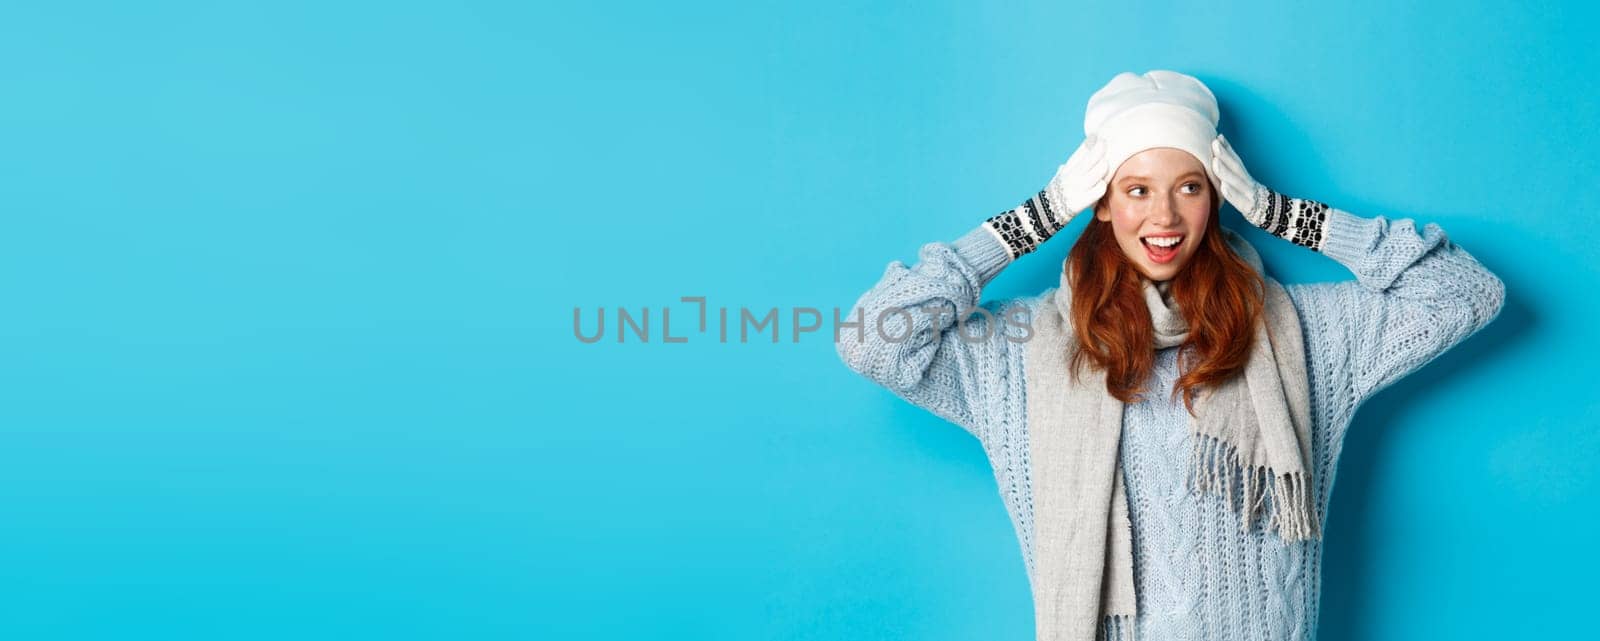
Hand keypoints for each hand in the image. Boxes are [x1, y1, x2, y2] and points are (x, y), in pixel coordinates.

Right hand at [1043, 134, 1110, 218]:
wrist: (1044, 213)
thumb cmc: (1054, 195)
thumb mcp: (1057, 179)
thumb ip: (1064, 171)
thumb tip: (1063, 166)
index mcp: (1067, 170)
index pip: (1079, 153)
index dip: (1089, 143)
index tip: (1096, 136)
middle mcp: (1071, 177)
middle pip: (1089, 160)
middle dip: (1098, 150)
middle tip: (1104, 144)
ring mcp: (1077, 188)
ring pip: (1097, 172)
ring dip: (1102, 169)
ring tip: (1104, 166)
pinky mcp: (1082, 200)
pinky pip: (1099, 189)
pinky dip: (1102, 187)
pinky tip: (1101, 185)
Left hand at [1210, 133, 1333, 250]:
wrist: (1272, 216)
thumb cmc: (1252, 197)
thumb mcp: (1244, 182)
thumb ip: (1235, 169)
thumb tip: (1224, 151)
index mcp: (1246, 177)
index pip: (1237, 160)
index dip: (1228, 148)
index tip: (1218, 137)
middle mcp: (1248, 183)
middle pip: (1237, 167)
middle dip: (1226, 155)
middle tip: (1215, 143)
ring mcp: (1250, 195)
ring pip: (1237, 182)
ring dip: (1226, 172)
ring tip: (1215, 162)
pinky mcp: (1249, 207)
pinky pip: (1240, 201)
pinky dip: (1232, 194)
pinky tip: (1224, 188)